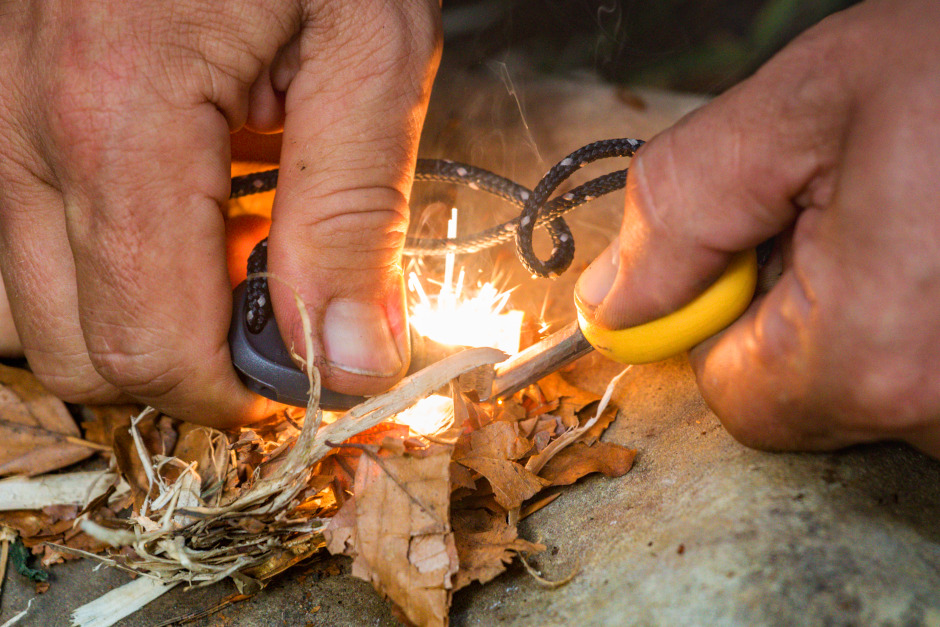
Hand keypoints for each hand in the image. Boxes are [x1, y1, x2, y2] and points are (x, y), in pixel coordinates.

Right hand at [0, 0, 440, 425]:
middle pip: (76, 350)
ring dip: (134, 316)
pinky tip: (174, 207)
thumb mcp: (368, 47)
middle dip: (185, 365)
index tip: (306, 375)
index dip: (237, 393)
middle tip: (275, 311)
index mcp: (118, 114)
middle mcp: (19, 123)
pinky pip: (20, 239)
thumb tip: (348, 358)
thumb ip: (351, 215)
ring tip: (227, 250)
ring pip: (31, 308)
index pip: (149, 346)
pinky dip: (98, 261)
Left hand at [576, 0, 939, 457]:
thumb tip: (614, 302)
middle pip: (812, 400)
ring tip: (928, 220)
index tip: (765, 243)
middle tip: (875, 212)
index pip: (733, 394)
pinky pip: (933, 376)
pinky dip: (926, 319)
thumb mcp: (807, 104)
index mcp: (875, 353)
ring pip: (883, 388)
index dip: (729, 315)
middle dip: (811, 309)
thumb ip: (686, 209)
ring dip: (883, 311)